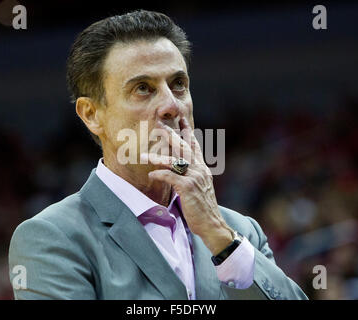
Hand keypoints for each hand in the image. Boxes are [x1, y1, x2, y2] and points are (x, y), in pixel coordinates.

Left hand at [143, 117, 234, 254]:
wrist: (212, 224)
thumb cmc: (203, 208)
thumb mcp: (200, 188)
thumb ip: (192, 176)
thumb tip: (180, 169)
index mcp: (202, 168)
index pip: (194, 146)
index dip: (188, 133)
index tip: (182, 120)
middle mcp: (199, 169)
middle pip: (184, 147)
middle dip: (171, 135)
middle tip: (160, 124)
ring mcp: (194, 177)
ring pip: (174, 161)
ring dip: (158, 156)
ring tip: (145, 154)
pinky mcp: (188, 187)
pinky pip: (170, 177)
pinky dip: (159, 175)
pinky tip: (151, 175)